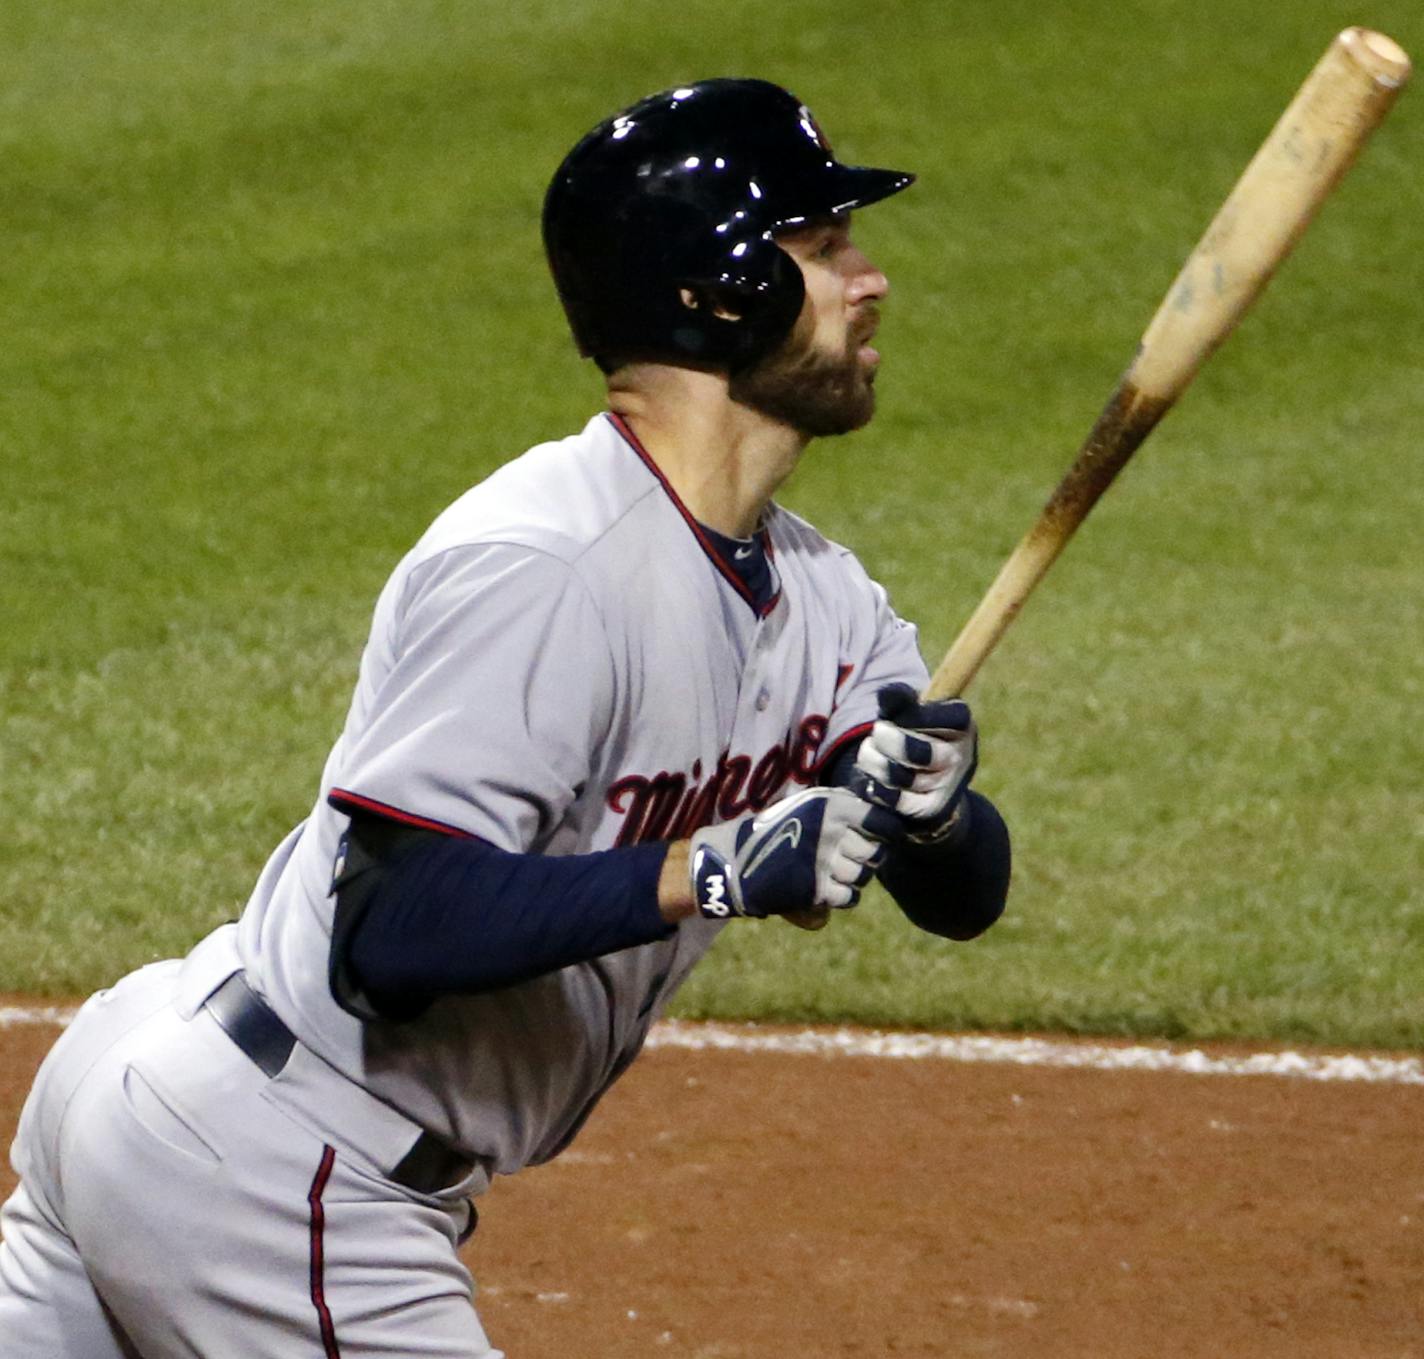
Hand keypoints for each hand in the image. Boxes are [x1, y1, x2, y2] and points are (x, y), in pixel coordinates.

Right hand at [687, 787, 899, 919]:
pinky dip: (844, 897)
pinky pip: (849, 898)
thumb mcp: (803, 804)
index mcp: (831, 806)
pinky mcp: (815, 889)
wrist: (733, 859)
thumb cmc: (771, 828)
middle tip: (853, 856)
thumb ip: (838, 806)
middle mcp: (832, 831)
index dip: (887, 830)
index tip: (884, 836)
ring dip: (855, 877)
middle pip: (874, 852)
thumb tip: (877, 812)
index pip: (882, 820)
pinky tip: (831, 889)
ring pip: (863, 876)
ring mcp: (824, 862)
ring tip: (837, 872)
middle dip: (868, 857)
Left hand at [851, 683, 977, 842]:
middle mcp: (961, 756)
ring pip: (897, 775)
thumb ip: (900, 700)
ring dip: (872, 761)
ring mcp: (948, 786)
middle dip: (883, 738)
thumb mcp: (913, 713)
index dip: (905, 715)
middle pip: (913, 750)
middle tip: (878, 732)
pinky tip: (871, 778)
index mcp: (963, 724)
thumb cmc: (918, 737)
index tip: (895, 714)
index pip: (928, 714)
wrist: (934, 786)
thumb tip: (885, 693)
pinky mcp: (931, 810)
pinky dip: (874, 787)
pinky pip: (893, 799)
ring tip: (870, 753)